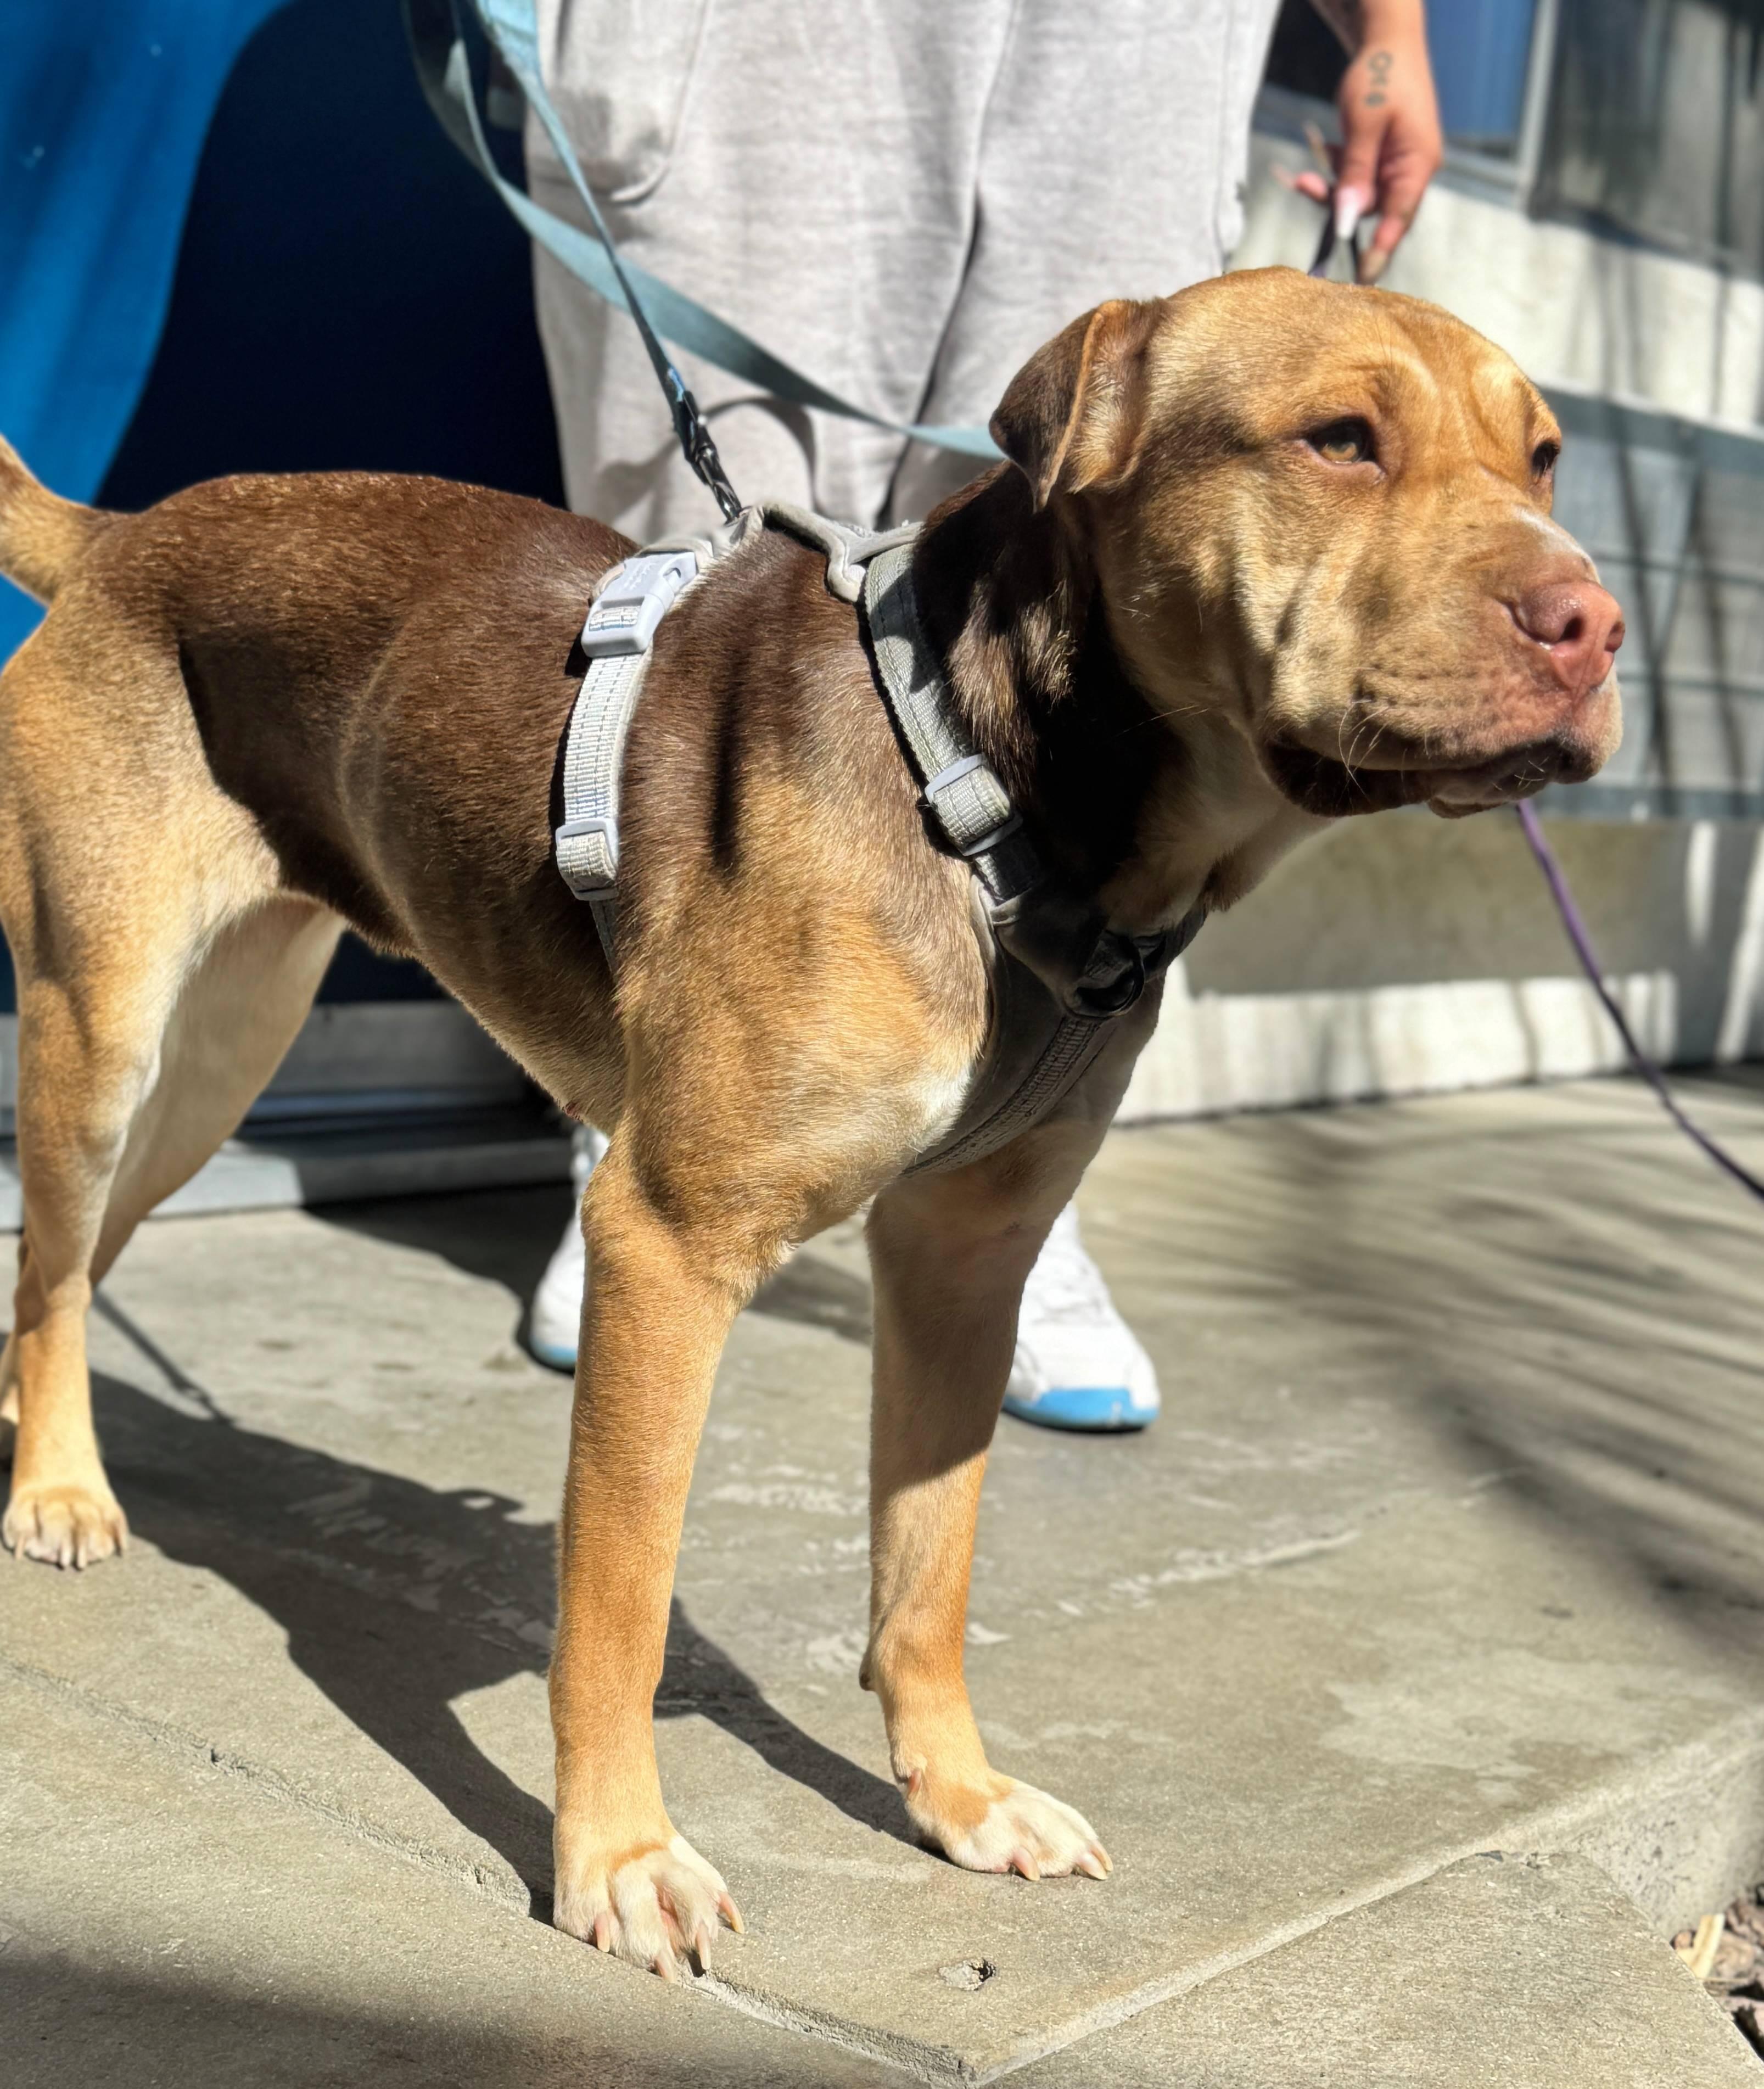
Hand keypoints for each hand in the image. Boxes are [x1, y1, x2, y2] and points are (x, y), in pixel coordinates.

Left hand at [1294, 1, 1442, 283]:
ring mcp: (1397, 164)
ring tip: (1304, 175)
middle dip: (1339, 207)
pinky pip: (1357, 179)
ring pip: (1361, 196)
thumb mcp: (1364, 125)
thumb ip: (1356, 173)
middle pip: (1375, 211)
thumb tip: (1348, 219)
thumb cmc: (1380, 75)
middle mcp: (1412, 169)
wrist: (1386, 39)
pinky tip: (1320, 157)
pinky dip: (1337, 175)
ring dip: (1332, 190)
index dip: (1379, 251)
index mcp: (1417, 163)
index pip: (1399, 220)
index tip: (1361, 280)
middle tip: (1304, 186)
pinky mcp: (1382, 157)